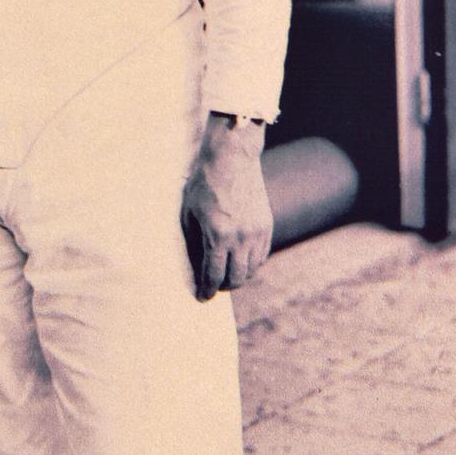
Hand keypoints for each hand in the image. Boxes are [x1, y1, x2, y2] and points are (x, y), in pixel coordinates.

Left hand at [180, 114, 274, 300]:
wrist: (232, 157)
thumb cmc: (204, 182)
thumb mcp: (189, 211)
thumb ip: (193, 240)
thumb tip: (196, 265)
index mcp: (218, 235)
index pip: (213, 275)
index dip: (207, 290)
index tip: (202, 297)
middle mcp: (240, 237)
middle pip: (235, 278)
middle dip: (223, 287)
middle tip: (214, 288)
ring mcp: (256, 232)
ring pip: (251, 270)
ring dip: (239, 277)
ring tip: (227, 277)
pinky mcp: (266, 225)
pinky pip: (261, 256)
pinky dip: (251, 264)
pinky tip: (242, 263)